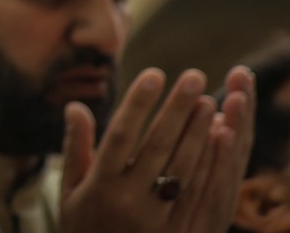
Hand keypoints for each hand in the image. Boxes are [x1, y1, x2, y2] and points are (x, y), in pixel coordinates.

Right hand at [59, 63, 256, 232]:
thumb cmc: (82, 230)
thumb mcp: (69, 191)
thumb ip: (75, 147)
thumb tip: (76, 105)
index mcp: (98, 186)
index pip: (120, 136)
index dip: (137, 104)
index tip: (153, 74)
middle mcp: (128, 200)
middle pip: (157, 148)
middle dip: (177, 110)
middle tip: (194, 76)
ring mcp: (156, 219)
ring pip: (183, 169)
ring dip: (199, 133)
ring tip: (210, 101)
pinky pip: (199, 195)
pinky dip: (211, 166)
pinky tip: (220, 141)